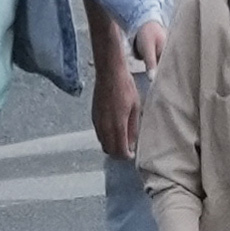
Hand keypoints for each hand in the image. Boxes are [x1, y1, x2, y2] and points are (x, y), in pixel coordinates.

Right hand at [91, 53, 144, 167]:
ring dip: (111, 146)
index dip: (126, 156)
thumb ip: (133, 127)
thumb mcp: (136, 108)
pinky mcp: (93, 116)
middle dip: (118, 154)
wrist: (109, 74)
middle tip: (127, 150)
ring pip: (102, 143)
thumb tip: (132, 143)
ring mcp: (97, 122)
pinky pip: (98, 134)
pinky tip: (113, 131)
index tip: (132, 155)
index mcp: (117, 125)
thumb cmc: (126, 88)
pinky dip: (105, 138)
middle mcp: (104, 127)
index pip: (119, 150)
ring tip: (121, 141)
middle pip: (109, 150)